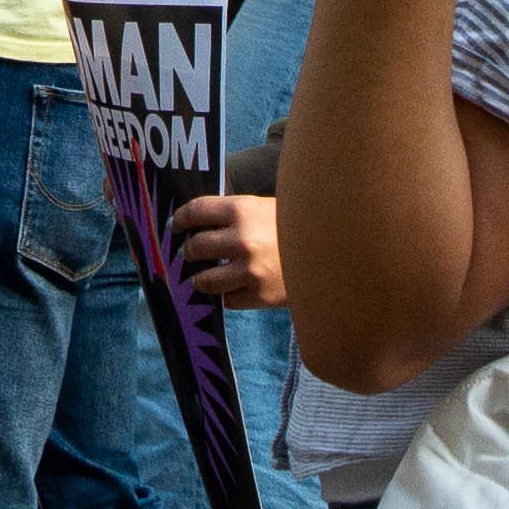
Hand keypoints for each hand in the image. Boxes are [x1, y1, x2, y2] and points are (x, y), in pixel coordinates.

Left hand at [173, 190, 282, 310]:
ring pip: (203, 280)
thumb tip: (193, 224)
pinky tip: (235, 288)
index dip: (180, 220)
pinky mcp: (259, 296)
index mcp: (241, 210)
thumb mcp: (263, 208)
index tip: (175, 226)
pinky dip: (227, 296)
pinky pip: (226, 300)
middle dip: (189, 252)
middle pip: (194, 248)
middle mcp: (242, 240)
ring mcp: (249, 271)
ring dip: (200, 279)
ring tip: (206, 276)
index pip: (195, 212)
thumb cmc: (294, 227)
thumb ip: (232, 214)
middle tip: (192, 254)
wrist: (332, 254)